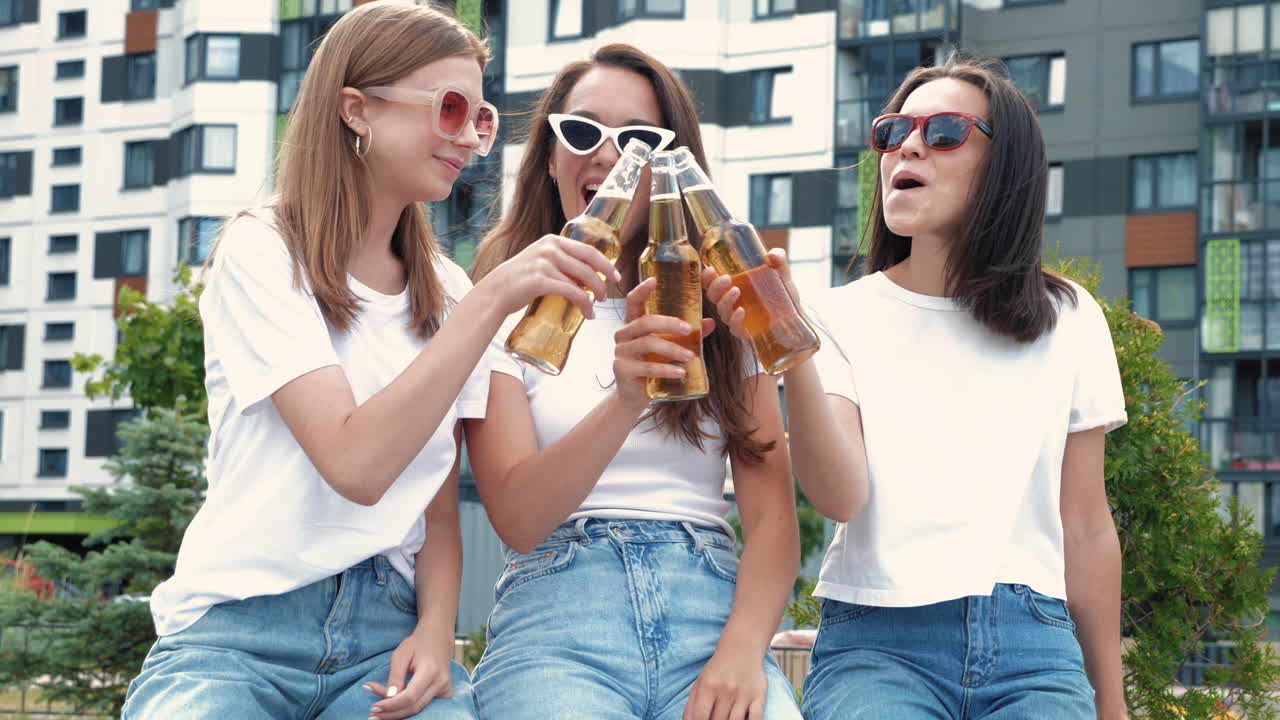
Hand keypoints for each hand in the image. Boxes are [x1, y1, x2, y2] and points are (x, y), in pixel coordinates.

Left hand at [365, 625, 454, 719]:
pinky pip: (425, 706)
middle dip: (391, 713)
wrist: (437, 637)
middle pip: (414, 707)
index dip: (391, 705)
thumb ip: (395, 676)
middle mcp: (441, 682)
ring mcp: (446, 689)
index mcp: (431, 670)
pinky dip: (409, 709)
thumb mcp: (401, 655)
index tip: (374, 707)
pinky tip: (395, 710)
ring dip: (398, 713)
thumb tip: (389, 697)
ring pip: (419, 709)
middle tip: (373, 715)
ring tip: (381, 713)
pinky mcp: (446, 693)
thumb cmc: (417, 644)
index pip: (409, 696)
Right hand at [480, 233, 620, 318]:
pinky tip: (587, 313)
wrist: (495, 291)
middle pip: (588, 264)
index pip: (588, 250)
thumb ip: (561, 261)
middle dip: (603, 280)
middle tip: (607, 295)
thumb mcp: (540, 261)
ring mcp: (544, 263)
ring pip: (582, 280)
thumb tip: (588, 273)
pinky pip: (571, 292)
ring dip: (594, 295)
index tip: (614, 276)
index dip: (605, 264)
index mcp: (552, 240)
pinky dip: (584, 304)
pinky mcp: (539, 280)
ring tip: (595, 306)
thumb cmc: (520, 280)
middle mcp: (549, 248)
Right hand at [612, 278, 714, 409]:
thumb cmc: (652, 367)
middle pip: (645, 321)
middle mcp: (624, 334)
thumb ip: (686, 334)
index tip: (655, 280)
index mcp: (633, 324)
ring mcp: (621, 352)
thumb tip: (710, 322)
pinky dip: (665, 369)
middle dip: (669, 324)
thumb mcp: (669, 348)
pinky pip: (646, 367)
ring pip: (647, 343)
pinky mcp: (621, 370)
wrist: (636, 396)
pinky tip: (680, 372)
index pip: (633, 301)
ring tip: (689, 357)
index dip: (642, 290)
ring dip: (672, 349)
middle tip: (688, 329)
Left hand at [682, 648, 767, 719]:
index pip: (700, 717)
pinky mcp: (759, 696)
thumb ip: (691, 705)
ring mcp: (744, 694)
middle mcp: (726, 689)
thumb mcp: (700, 682)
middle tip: (715, 719)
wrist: (742, 647)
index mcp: (708, 686)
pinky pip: (756, 718)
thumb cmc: (718, 669)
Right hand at [701, 249, 797, 340]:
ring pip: (722, 311)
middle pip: (713, 296)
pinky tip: (741, 311)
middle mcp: (731, 303)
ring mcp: (736, 318)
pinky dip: (735, 319)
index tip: (710, 269)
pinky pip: (734, 327)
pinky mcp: (745, 331)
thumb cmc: (783, 295)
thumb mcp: (781, 274)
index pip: (712, 283)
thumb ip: (778, 261)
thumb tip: (772, 254)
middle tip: (727, 278)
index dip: (707, 277)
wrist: (795, 317)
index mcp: (732, 287)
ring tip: (736, 291)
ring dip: (726, 301)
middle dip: (715, 287)